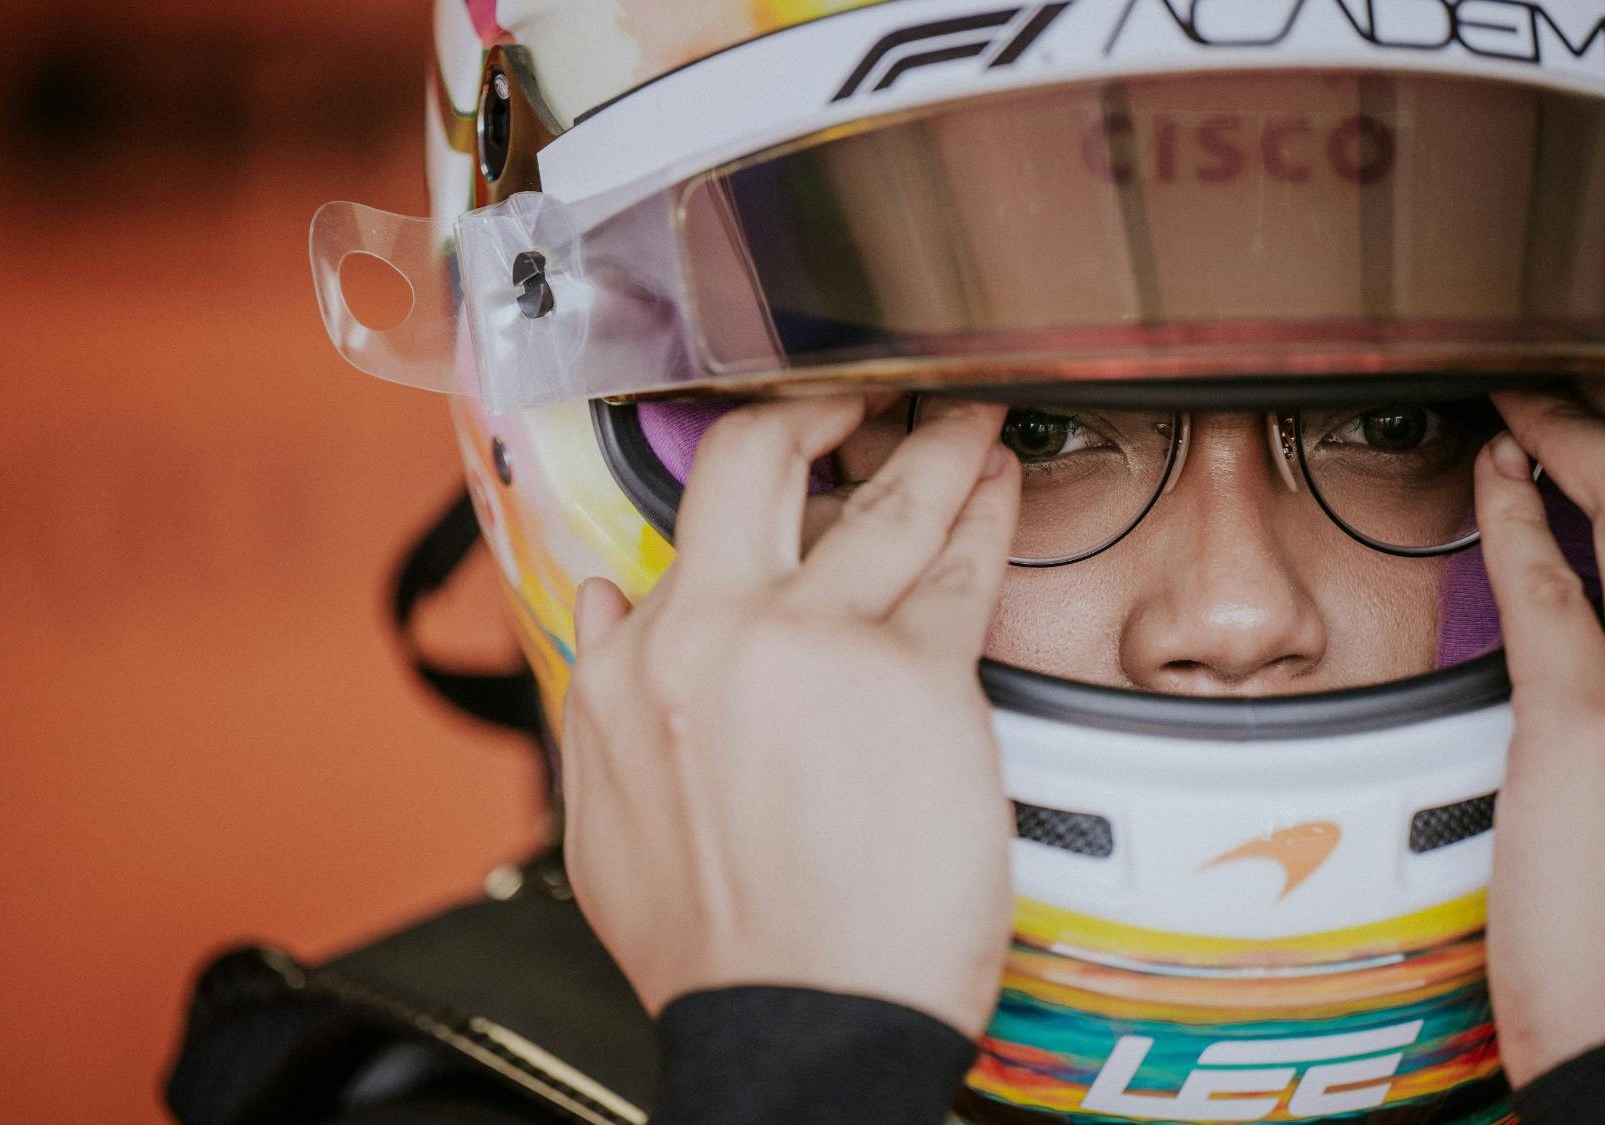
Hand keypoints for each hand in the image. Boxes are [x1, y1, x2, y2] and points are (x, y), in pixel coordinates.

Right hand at [559, 394, 1019, 1039]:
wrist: (794, 1027)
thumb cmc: (717, 945)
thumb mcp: (607, 818)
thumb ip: (604, 693)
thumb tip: (608, 599)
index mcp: (632, 668)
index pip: (680, 533)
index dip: (738, 479)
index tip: (772, 456)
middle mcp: (711, 634)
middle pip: (755, 461)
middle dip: (814, 407)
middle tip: (858, 394)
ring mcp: (814, 647)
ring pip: (880, 502)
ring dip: (929, 443)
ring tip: (962, 415)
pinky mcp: (914, 679)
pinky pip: (958, 571)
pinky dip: (984, 515)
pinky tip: (999, 486)